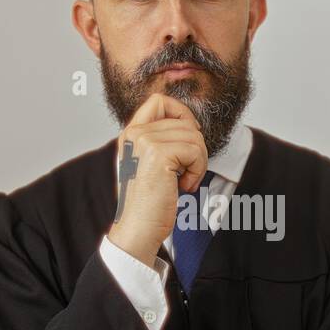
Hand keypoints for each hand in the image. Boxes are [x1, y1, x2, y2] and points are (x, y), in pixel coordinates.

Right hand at [108, 93, 207, 267]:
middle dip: (195, 148)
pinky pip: (195, 151)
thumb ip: (161, 142)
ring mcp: (145, 141)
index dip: (182, 114)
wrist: (137, 229)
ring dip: (198, 161)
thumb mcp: (149, 164)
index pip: (159, 100)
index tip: (187, 140)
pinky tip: (184, 187)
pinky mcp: (159, 154)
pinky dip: (197, 171)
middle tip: (186, 173)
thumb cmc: (148, 203)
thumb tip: (191, 126)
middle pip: (184, 122)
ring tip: (184, 182)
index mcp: (130, 133)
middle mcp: (134, 133)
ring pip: (194, 136)